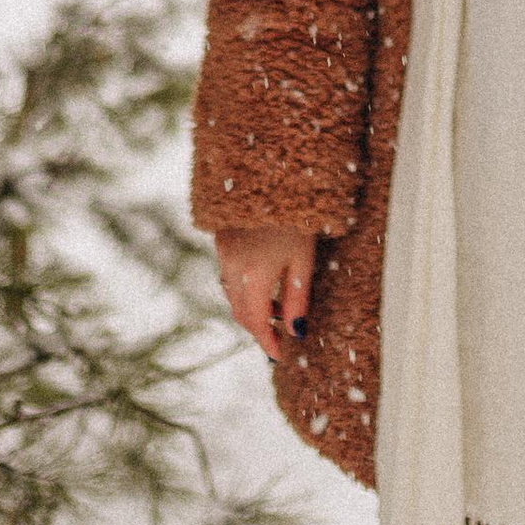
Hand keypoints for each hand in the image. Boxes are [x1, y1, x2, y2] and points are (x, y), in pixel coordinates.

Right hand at [214, 226, 316, 360]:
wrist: (268, 170)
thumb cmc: (295, 215)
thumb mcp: (303, 258)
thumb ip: (297, 299)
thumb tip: (296, 332)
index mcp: (253, 276)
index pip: (255, 322)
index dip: (266, 342)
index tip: (279, 354)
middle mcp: (232, 267)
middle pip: (239, 312)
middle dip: (258, 327)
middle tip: (280, 333)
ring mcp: (223, 252)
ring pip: (232, 294)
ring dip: (251, 308)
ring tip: (278, 306)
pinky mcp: (221, 239)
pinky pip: (228, 275)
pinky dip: (243, 288)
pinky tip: (263, 281)